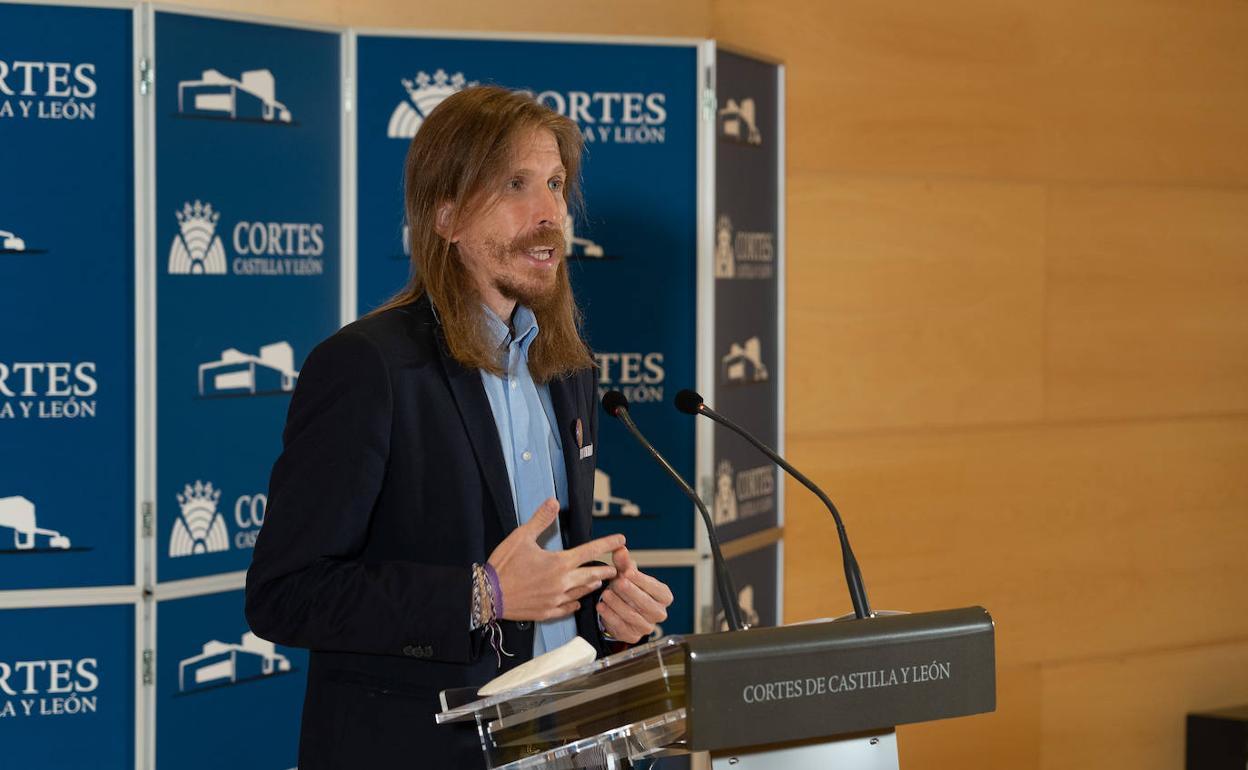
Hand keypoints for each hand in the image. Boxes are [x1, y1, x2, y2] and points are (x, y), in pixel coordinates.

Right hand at [488, 498, 623, 621]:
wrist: (488, 596)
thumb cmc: (504, 565)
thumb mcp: (521, 536)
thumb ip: (541, 519)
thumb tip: (554, 501)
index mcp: (559, 563)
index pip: (590, 551)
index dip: (608, 544)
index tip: (622, 540)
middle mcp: (562, 583)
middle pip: (593, 575)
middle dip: (606, 570)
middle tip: (615, 568)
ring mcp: (556, 600)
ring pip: (583, 592)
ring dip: (593, 585)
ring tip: (599, 581)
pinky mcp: (548, 612)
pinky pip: (569, 607)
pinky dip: (576, 602)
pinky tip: (577, 600)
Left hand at [598, 547, 673, 643]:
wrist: (619, 607)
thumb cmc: (627, 587)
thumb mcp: (626, 573)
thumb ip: (624, 562)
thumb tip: (620, 549)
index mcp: (664, 597)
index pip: (657, 589)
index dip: (642, 580)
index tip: (627, 572)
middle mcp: (659, 613)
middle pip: (647, 604)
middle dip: (631, 592)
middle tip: (618, 582)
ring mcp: (647, 627)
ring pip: (633, 616)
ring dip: (618, 604)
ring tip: (605, 594)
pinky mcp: (633, 636)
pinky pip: (621, 627)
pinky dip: (610, 616)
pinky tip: (601, 606)